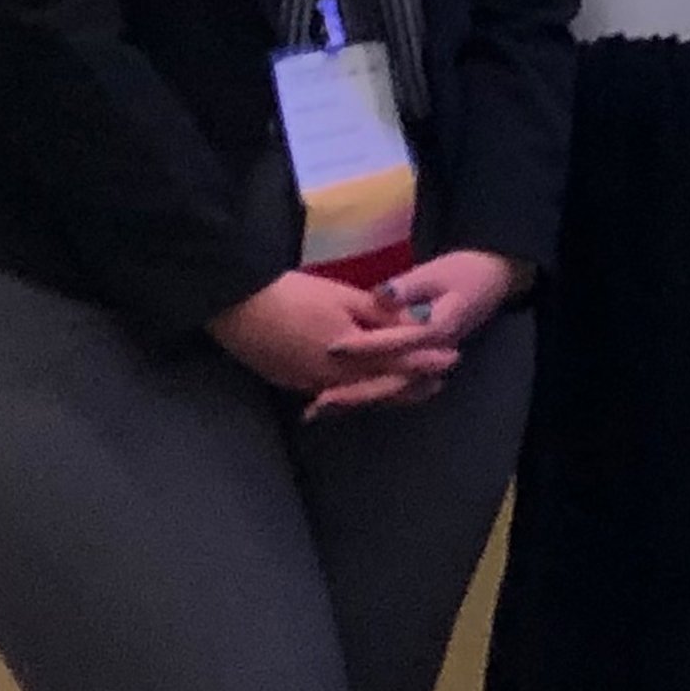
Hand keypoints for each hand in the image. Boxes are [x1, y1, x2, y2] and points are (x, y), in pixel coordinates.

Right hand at [211, 269, 439, 415]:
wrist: (237, 308)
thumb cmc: (292, 294)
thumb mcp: (342, 296)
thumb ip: (379, 313)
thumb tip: (412, 321)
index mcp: (351, 351)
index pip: (398, 360)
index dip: (426, 360)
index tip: (452, 356)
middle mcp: (334, 376)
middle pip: (382, 386)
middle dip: (413, 384)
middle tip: (439, 382)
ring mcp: (312, 384)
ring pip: (360, 396)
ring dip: (389, 394)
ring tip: (415, 390)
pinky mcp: (294, 385)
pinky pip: (336, 396)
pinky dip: (359, 395)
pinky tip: (369, 393)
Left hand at [305, 251, 526, 420]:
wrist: (492, 282)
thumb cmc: (464, 273)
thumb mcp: (437, 273)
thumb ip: (408, 287)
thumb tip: (380, 295)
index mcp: (439, 329)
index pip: (399, 342)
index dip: (366, 346)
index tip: (332, 347)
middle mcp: (434, 355)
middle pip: (393, 380)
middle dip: (356, 391)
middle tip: (319, 401)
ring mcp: (429, 364)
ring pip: (391, 390)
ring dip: (357, 400)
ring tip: (320, 410)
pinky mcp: (420, 367)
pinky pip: (392, 386)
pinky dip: (365, 394)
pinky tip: (336, 402)